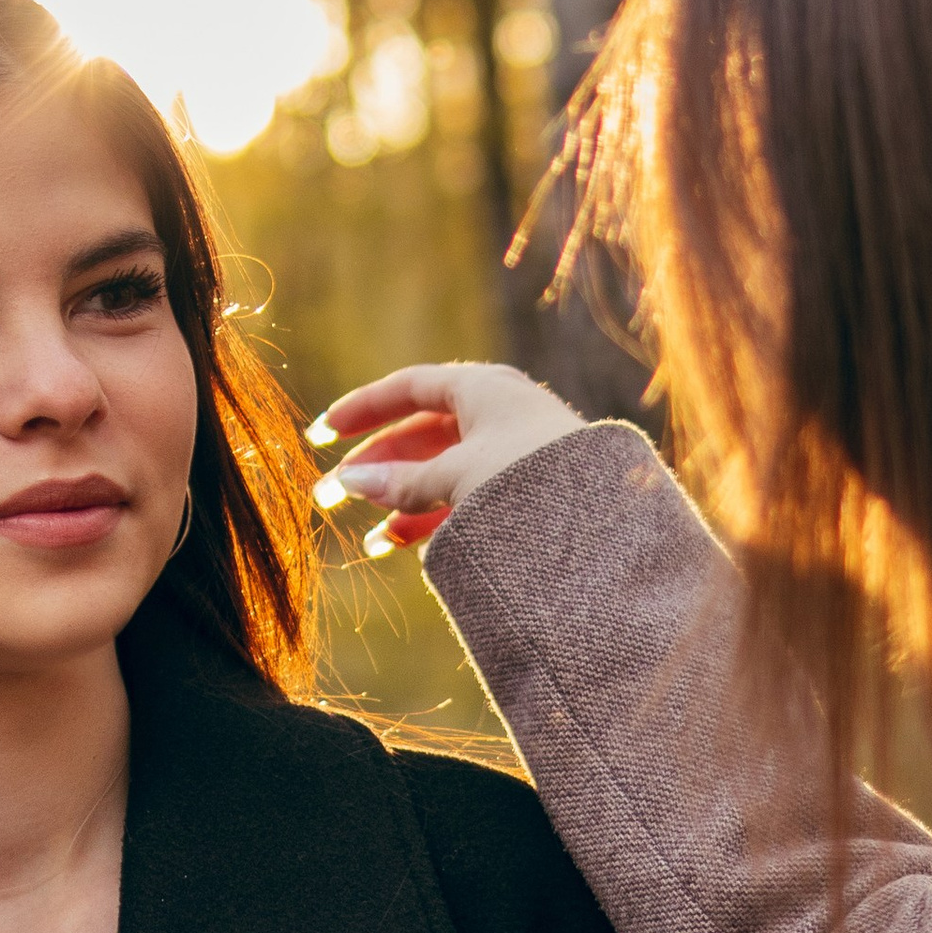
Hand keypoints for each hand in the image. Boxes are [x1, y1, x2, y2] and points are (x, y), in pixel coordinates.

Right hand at [307, 362, 581, 545]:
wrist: (610, 522)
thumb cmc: (532, 480)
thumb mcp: (457, 476)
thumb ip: (403, 481)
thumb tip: (349, 481)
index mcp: (482, 389)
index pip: (408, 388)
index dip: (363, 410)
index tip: (321, 434)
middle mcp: (497, 414)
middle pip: (422, 434)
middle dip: (376, 468)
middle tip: (329, 497)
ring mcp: (512, 453)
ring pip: (442, 472)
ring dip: (402, 502)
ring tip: (369, 540)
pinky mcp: (526, 493)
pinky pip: (467, 498)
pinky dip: (434, 518)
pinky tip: (402, 544)